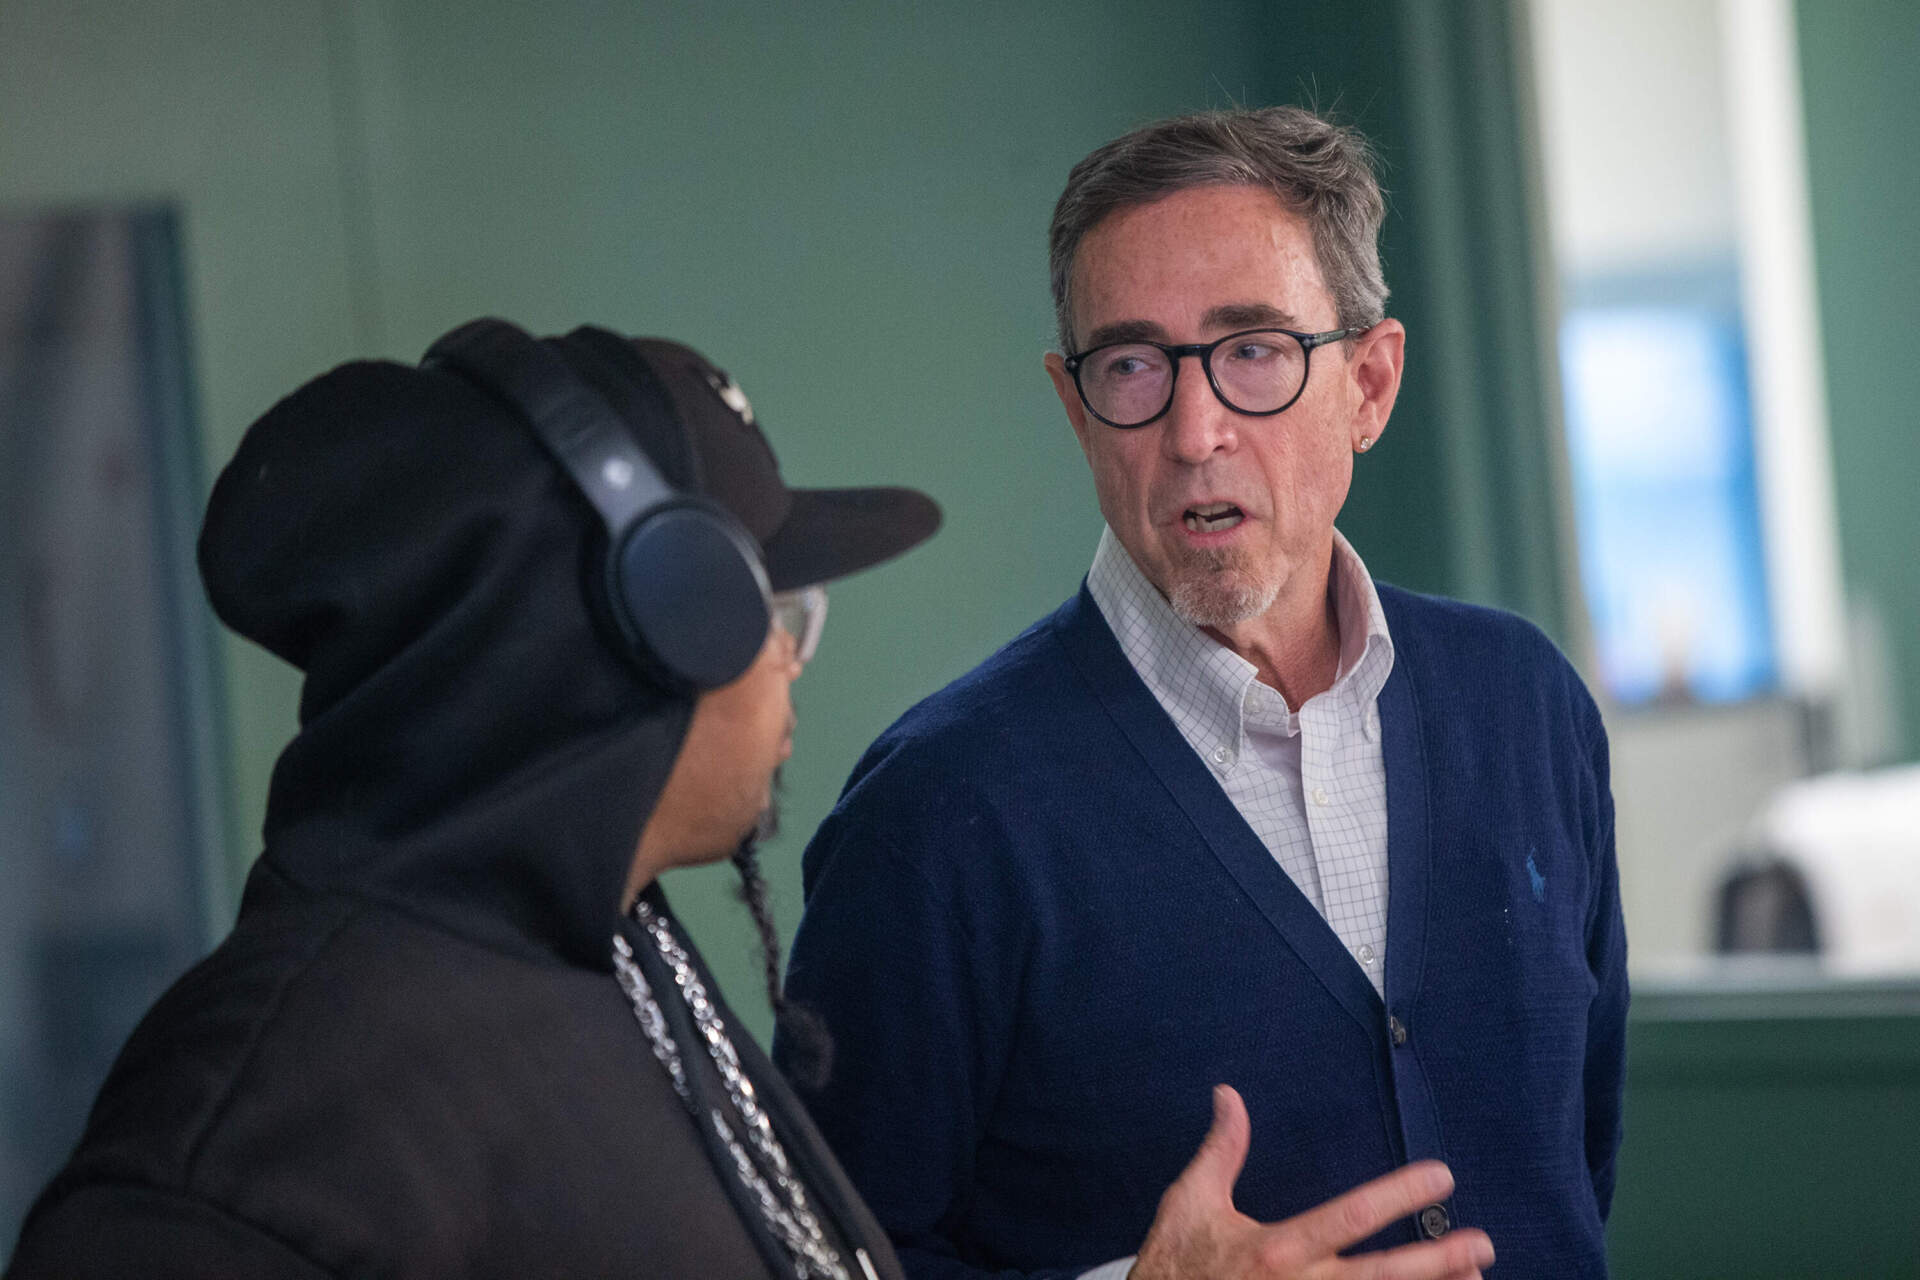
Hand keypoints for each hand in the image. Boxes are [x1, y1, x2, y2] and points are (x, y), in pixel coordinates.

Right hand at [1128, 1086, 1495, 1279]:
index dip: (1398, 1197)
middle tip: (1483, 1243)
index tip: (1440, 1175)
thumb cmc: (1173, 1266)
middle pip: (1381, 1277)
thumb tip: (1229, 1095)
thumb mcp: (1189, 1203)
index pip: (1349, 1218)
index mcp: (1274, 1251)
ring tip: (1476, 1279)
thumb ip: (1221, 1151)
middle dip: (1437, 1262)